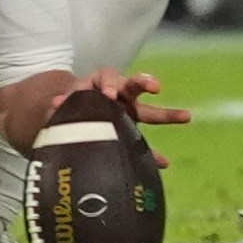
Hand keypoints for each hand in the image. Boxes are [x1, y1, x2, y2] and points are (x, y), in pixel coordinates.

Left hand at [53, 69, 190, 167]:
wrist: (66, 119)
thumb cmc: (65, 109)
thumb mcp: (61, 105)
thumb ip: (61, 105)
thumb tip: (56, 104)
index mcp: (98, 84)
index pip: (108, 78)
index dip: (111, 84)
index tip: (112, 95)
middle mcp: (117, 96)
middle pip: (133, 86)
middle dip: (143, 84)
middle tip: (155, 87)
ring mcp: (127, 114)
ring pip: (148, 112)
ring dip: (167, 115)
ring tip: (187, 117)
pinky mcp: (129, 133)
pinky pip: (143, 144)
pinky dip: (153, 155)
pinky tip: (163, 164)